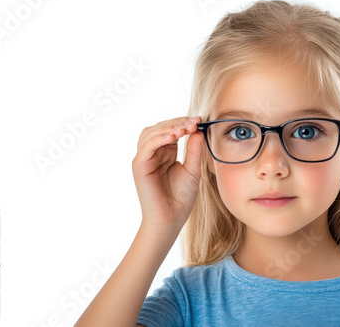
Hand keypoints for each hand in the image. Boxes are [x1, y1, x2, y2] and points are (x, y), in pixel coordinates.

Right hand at [132, 115, 202, 234]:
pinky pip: (147, 146)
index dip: (183, 123)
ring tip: (184, 128)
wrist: (171, 219)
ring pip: (151, 133)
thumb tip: (198, 131)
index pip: (171, 130)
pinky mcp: (140, 166)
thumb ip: (194, 151)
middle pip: (160, 127)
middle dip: (177, 122)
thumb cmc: (180, 198)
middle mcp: (153, 153)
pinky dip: (159, 138)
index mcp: (165, 152)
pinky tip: (173, 136)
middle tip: (194, 121)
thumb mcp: (193, 170)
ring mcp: (144, 159)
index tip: (199, 120)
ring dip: (168, 127)